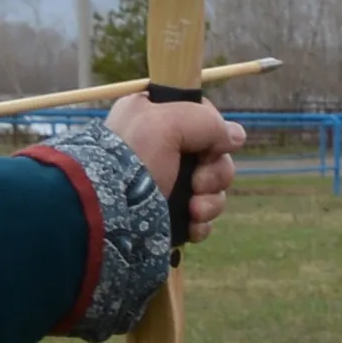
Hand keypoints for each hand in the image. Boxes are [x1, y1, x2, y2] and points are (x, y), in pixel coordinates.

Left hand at [112, 92, 238, 243]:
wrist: (105, 215)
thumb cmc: (131, 162)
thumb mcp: (167, 123)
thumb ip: (207, 121)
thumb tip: (236, 136)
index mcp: (152, 118)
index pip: (201, 117)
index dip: (213, 132)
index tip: (211, 145)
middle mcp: (160, 149)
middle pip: (214, 156)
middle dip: (215, 173)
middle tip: (198, 183)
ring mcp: (166, 184)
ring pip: (211, 188)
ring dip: (211, 201)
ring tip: (194, 210)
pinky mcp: (168, 215)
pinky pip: (202, 217)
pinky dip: (202, 222)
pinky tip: (192, 225)